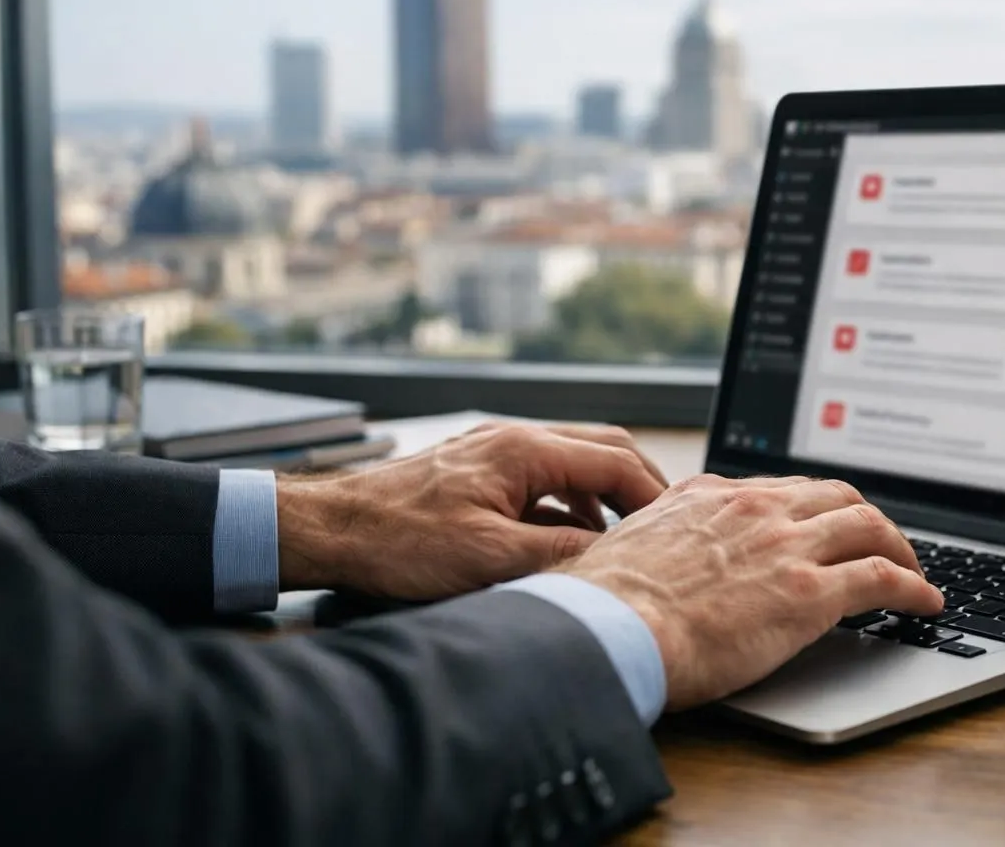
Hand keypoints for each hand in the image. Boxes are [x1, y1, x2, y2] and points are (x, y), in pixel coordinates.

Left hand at [275, 422, 667, 599]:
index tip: (676, 529)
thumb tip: (618, 563)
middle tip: (663, 528)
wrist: (328, 531)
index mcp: (524, 449)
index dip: (654, 496)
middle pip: (601, 449)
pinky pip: (539, 483)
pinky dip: (562, 511)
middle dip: (637, 488)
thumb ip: (561, 556)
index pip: (616, 460)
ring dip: (599, 502)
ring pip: (570, 466)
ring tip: (614, 547)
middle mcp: (513, 439)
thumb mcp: (490, 559)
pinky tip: (558, 547)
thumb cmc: (397, 541)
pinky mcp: (475, 473)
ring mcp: (493, 453)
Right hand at [557, 474, 941, 709]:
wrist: (611, 627)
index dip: (813, 507)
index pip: (780, 489)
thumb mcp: (627, 548)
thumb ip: (656, 541)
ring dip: (898, 547)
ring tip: (912, 571)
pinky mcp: (811, 591)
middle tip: (880, 543)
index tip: (824, 524)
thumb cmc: (605, 604)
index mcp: (709, 496)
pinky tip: (926, 602)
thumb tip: (653, 559)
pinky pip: (883, 578)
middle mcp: (755, 509)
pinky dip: (913, 587)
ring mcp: (787, 546)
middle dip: (865, 518)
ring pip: (868, 525)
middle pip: (836, 495)